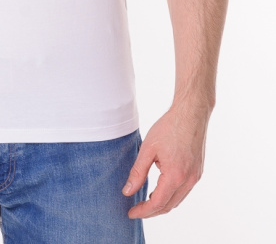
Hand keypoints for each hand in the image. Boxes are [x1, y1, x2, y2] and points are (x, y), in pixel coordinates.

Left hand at [122, 103, 209, 218]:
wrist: (191, 113)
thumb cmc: (169, 127)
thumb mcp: (148, 149)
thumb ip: (138, 172)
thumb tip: (127, 192)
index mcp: (175, 176)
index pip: (157, 203)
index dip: (143, 211)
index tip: (131, 213)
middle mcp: (188, 180)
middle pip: (168, 206)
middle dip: (151, 211)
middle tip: (136, 210)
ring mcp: (196, 177)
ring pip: (177, 200)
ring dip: (162, 204)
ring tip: (145, 201)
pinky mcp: (198, 171)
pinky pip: (184, 191)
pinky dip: (171, 195)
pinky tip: (160, 189)